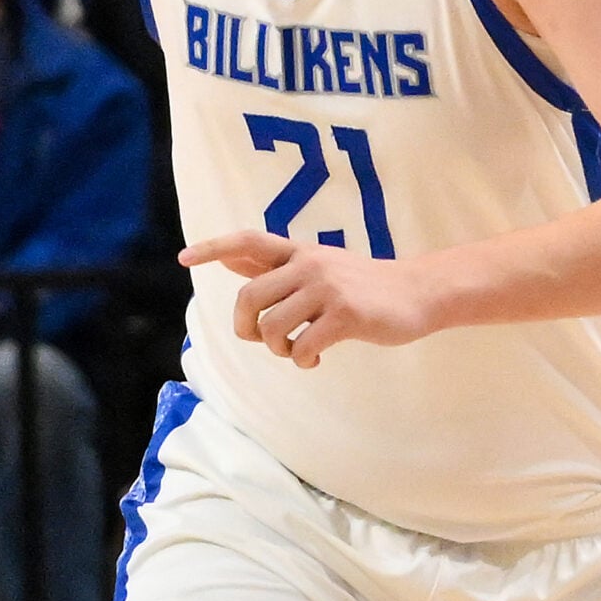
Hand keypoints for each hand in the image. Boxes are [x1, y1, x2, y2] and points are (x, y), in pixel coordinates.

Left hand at [180, 232, 435, 368]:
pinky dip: (302, 359)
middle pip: (249, 297)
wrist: (417, 293)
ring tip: (295, 350)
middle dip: (245, 327)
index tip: (183, 258)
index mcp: (299, 252)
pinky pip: (303, 345)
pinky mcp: (345, 315)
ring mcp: (327, 289)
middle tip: (261, 339)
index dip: (213, 248)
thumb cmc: (362, 285)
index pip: (248, 241)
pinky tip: (314, 359)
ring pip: (271, 327)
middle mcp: (309, 264)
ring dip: (277, 349)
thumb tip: (228, 257)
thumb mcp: (317, 266)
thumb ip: (274, 265)